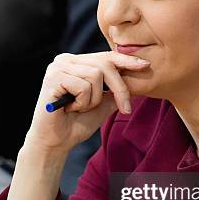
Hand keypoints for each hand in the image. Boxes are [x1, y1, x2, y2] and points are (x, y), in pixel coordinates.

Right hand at [24, 51, 149, 152]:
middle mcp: (66, 60)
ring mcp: (58, 67)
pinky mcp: (53, 77)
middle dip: (119, 88)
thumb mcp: (102, 105)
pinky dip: (82, 102)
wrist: (55, 143)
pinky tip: (70, 109)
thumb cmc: (76, 124)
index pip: (106, 57)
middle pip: (105, 65)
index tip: (145, 65)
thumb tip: (136, 79)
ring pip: (95, 76)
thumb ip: (115, 91)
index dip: (126, 61)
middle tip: (124, 108)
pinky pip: (83, 86)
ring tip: (80, 108)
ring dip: (94, 99)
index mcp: (77, 62)